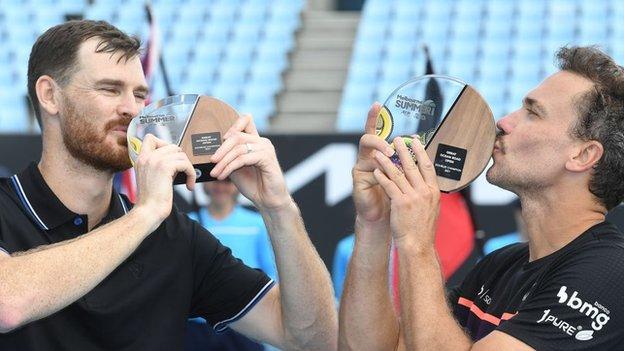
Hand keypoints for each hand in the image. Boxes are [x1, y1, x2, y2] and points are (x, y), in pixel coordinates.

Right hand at [133, 134, 195, 222]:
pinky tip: (189, 185)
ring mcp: (155, 160)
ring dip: (188, 168)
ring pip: (181, 154)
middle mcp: (146, 157)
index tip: (171, 158)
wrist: (148, 211)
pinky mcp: (165, 167)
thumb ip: (160, 165)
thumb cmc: (152, 200)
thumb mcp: (152, 177)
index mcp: (141, 159)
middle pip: (172, 146)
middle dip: (181, 159)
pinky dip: (191, 174)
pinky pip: (185, 164)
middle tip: (182, 172)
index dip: (165, 144)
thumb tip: (177, 158)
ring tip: (187, 180)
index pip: (150, 138)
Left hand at [209, 114, 290, 210]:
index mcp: (256, 141)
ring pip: (238, 148)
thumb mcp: (236, 168)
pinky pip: (243, 158)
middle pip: (237, 136)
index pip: (245, 121)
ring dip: (223, 161)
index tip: (220, 139)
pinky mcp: (267, 158)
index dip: (232, 125)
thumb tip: (213, 151)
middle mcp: (262, 142)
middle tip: (212, 161)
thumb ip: (228, 156)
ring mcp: (266, 149)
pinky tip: (223, 176)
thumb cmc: (253, 184)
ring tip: (215, 172)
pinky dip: (230, 167)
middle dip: (221, 149)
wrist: (267, 200)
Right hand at [352, 103, 395, 223]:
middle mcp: (368, 156)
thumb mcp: (403, 174)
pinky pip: (367, 169)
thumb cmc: (394, 194)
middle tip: (391, 147)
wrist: (384, 215)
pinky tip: (383, 174)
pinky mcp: (358, 178)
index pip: (377, 131)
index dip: (374, 117)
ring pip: (366, 150)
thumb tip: (419, 144)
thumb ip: (406, 159)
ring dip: (380, 151)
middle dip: (378, 138)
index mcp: (379, 152)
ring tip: (390, 156)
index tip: (377, 104)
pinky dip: (378, 170)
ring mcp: (361, 166)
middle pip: (368, 138)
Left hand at [372, 136, 439, 247]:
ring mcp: (413, 197)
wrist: (418, 245)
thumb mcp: (431, 208)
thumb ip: (427, 193)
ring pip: (399, 173)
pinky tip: (376, 170)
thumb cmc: (422, 229)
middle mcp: (425, 192)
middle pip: (413, 166)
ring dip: (388, 161)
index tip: (416, 141)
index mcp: (433, 192)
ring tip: (380, 151)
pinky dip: (382, 176)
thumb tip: (424, 181)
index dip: (421, 151)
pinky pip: (389, 186)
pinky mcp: (401, 203)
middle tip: (397, 138)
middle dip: (404, 150)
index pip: (428, 166)